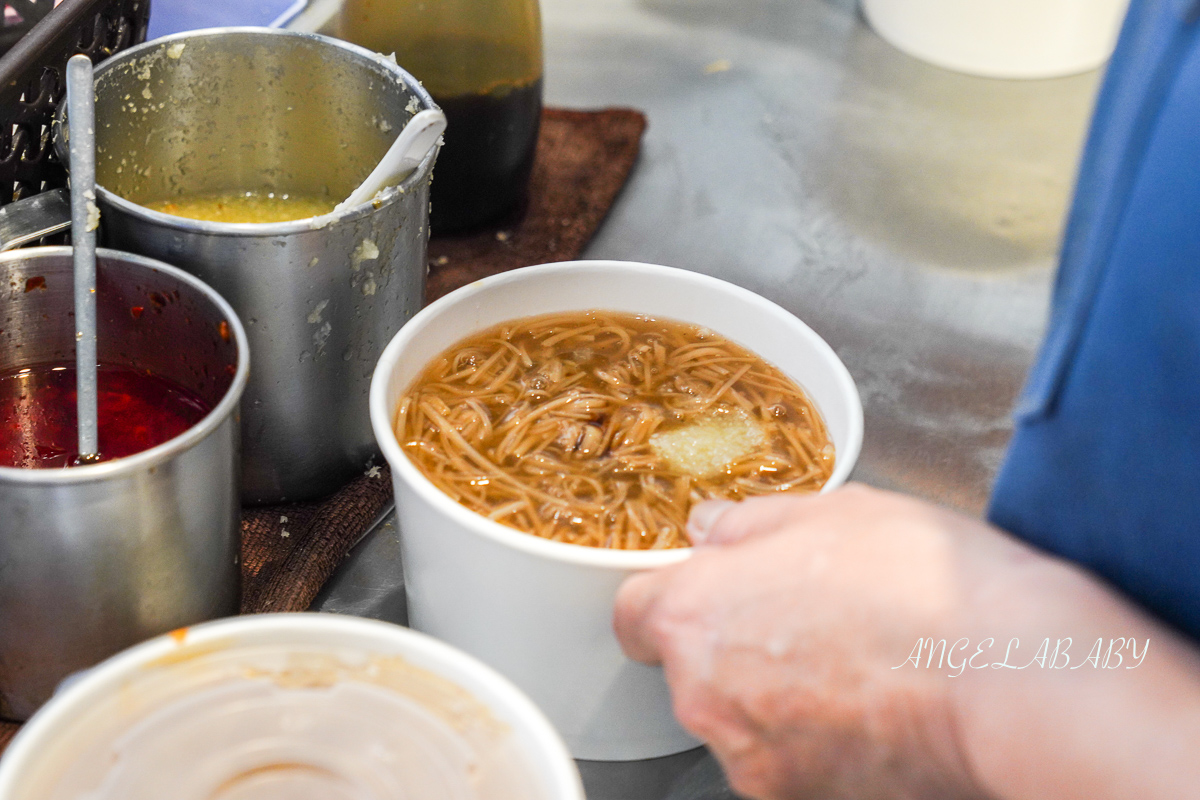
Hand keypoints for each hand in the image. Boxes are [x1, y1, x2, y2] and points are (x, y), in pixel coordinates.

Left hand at [614, 484, 1199, 799]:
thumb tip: (710, 528)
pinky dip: (817, 739)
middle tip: (807, 615)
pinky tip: (873, 703)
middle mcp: (704, 695)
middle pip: (693, 669)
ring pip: (744, 718)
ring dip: (777, 695)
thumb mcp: (827, 511)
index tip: (704, 591)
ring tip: (854, 660)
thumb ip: (746, 522)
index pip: (634, 615)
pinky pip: (790, 761)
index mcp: (693, 614)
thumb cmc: (920, 582)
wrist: (1007, 675)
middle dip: (734, 644)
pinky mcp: (804, 799)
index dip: (670, 598)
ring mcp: (752, 758)